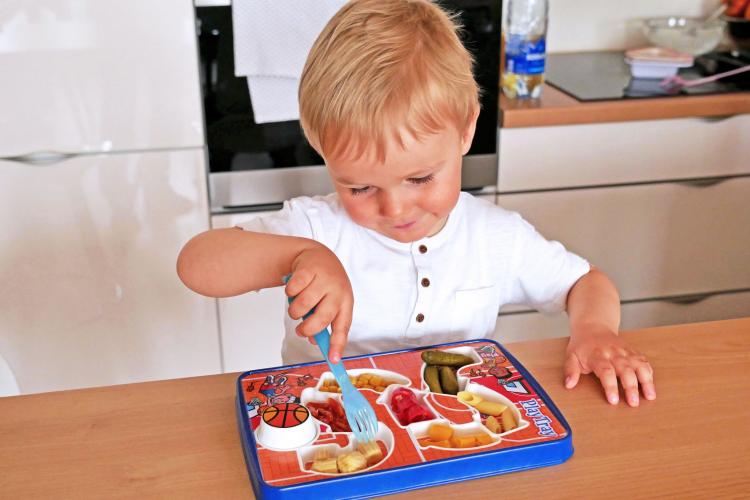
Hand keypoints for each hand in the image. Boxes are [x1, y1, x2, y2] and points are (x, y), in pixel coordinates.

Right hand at [285, 244, 352, 362]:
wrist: (318, 255)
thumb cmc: (325, 285)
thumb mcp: (330, 302)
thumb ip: (323, 322)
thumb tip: (314, 341)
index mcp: (346, 302)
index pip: (343, 327)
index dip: (337, 345)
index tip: (333, 360)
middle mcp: (338, 290)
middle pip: (322, 318)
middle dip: (307, 329)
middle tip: (300, 331)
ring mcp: (324, 279)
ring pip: (303, 305)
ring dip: (294, 310)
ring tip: (297, 305)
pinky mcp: (309, 269)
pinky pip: (293, 290)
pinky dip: (289, 293)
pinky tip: (295, 288)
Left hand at [564, 327, 655, 406]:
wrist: (594, 327)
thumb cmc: (582, 345)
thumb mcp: (571, 356)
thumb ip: (570, 371)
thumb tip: (569, 385)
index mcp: (597, 355)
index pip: (606, 371)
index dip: (610, 386)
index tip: (613, 400)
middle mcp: (614, 354)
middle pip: (625, 371)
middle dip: (630, 387)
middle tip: (633, 403)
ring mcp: (625, 353)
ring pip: (639, 366)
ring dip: (645, 381)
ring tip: (650, 396)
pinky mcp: (633, 353)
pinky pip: (644, 362)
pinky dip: (649, 373)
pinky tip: (651, 386)